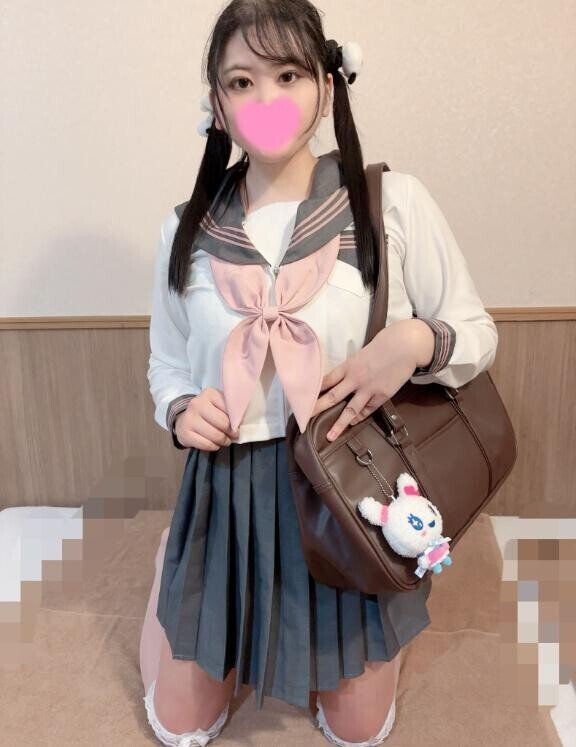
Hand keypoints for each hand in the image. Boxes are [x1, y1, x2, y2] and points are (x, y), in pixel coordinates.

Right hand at [174, 387, 238, 450]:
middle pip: (224, 423)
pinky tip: (215, 444)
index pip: (231, 409)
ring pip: (216, 436)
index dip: (238, 420)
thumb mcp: (219, 404)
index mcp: (209, 394)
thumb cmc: (209, 412)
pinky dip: (214, 446)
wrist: (185, 420)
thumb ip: (232, 409)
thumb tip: (244, 421)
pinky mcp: (185, 433)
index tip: (238, 424)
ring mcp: (189, 418)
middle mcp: (197, 404)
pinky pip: (206, 444)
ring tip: (225, 440)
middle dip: (232, 432)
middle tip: (234, 435)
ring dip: (224, 441)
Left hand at [310, 319, 433, 441]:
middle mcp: (355, 379)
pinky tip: (352, 424)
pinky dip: (359, 418)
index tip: (302, 401)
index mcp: (347, 366)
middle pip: (332, 397)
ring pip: (350, 410)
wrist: (404, 346)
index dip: (313, 391)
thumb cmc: (382, 347)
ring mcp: (368, 389)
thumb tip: (340, 381)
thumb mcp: (360, 356)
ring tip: (330, 437)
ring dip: (339, 425)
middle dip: (317, 409)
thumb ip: (350, 369)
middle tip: (304, 420)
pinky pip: (367, 410)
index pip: (325, 381)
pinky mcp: (382, 395)